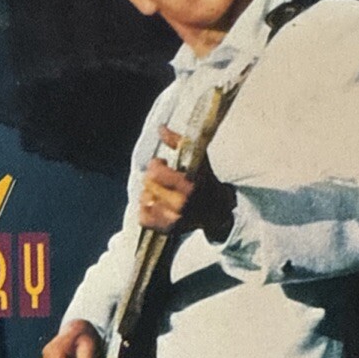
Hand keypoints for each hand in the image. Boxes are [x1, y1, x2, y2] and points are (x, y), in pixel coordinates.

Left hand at [138, 127, 235, 241]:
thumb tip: (160, 128)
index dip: (156, 164)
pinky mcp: (166, 230)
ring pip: (144, 199)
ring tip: (160, 191)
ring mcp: (173, 219)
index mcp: (189, 185)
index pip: (155, 172)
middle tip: (161, 178)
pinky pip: (143, 218)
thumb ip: (178, 141)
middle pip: (148, 184)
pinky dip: (145, 209)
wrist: (216, 209)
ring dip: (149, 192)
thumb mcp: (197, 158)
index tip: (163, 164)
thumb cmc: (205, 180)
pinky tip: (155, 203)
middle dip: (152, 177)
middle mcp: (180, 204)